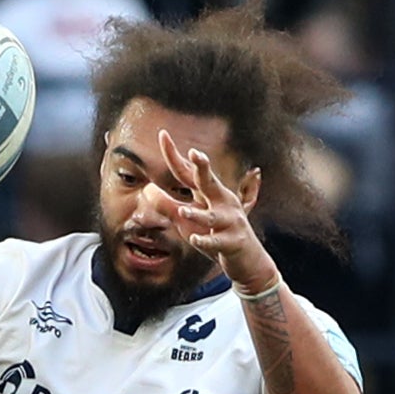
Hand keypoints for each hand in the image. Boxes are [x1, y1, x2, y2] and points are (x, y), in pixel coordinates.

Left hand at [162, 141, 276, 294]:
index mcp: (209, 192)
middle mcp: (222, 201)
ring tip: (183, 210)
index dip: (174, 154)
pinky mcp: (233, 241)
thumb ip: (168, 205)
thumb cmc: (216, 234)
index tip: (162, 134)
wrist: (248, 259)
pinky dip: (207, 241)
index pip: (187, 171)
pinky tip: (195, 239)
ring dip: (197, 214)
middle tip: (195, 154)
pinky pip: (217, 241)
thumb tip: (146, 189)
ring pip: (212, 216)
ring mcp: (230, 221)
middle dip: (203, 168)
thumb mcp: (189, 219)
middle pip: (209, 182)